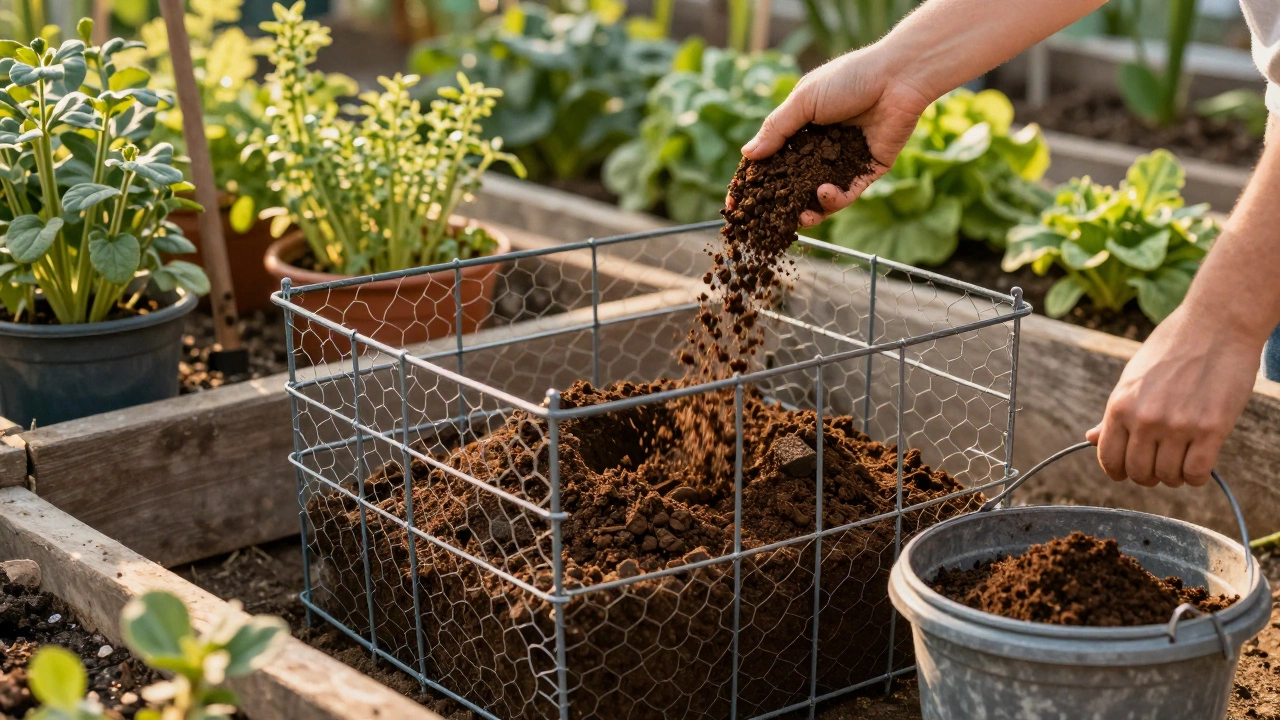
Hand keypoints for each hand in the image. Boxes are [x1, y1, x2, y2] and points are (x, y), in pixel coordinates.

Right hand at [738, 45, 932, 226]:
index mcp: (803, 129)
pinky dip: (835, 198)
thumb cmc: (849, 79)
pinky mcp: (869, 170)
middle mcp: (822, 147)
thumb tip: (747, 155)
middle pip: (795, 184)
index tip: (735, 203)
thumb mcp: (804, 101)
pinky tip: (825, 193)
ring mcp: (845, 161)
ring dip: (810, 209)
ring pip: (821, 195)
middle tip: (768, 221)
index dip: (755, 181)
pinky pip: (849, 192)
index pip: (773, 160)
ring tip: (802, 217)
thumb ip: (777, 129)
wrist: (897, 78)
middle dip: (781, 205)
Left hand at [1086, 303, 1260, 487]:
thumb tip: (1091, 438)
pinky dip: (1195, 477)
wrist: (1216, 325)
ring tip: (1180, 462)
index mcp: (1120, 405)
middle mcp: (1145, 418)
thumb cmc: (1173, 347)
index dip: (1117, 472)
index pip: (1108, 458)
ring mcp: (1177, 425)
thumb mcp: (1133, 377)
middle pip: (1138, 472)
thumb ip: (1114, 413)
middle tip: (1158, 467)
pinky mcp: (1211, 429)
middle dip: (1147, 476)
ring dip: (1173, 477)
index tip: (1125, 473)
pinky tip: (1197, 466)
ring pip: (1168, 476)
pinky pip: (1196, 472)